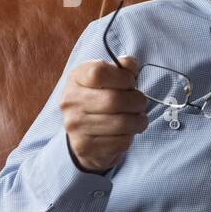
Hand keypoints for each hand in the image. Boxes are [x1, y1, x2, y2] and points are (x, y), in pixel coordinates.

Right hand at [60, 56, 148, 172]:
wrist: (84, 133)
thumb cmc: (101, 98)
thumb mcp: (109, 78)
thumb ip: (122, 68)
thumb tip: (131, 64)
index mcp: (76, 78)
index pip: (100, 72)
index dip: (124, 77)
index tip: (130, 83)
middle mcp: (70, 101)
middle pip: (114, 100)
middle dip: (137, 101)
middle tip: (140, 103)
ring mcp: (75, 126)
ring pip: (121, 123)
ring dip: (138, 120)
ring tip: (138, 118)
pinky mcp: (85, 147)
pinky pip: (121, 141)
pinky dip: (130, 136)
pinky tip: (126, 132)